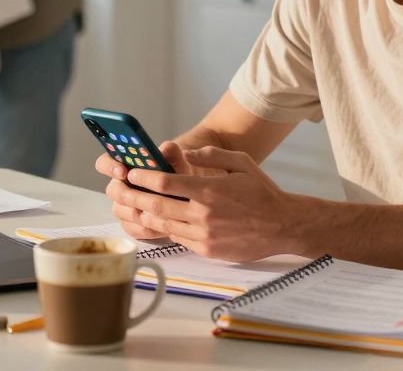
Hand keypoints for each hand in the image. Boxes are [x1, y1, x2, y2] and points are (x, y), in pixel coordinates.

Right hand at [96, 141, 194, 240]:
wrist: (186, 194)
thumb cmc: (176, 173)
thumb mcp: (177, 160)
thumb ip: (171, 152)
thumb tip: (166, 148)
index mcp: (124, 166)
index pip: (104, 162)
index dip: (109, 166)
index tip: (123, 171)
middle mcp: (120, 186)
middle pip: (112, 190)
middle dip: (126, 194)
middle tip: (141, 197)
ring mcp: (123, 207)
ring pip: (121, 211)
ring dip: (137, 212)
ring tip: (157, 212)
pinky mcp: (131, 225)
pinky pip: (131, 229)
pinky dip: (145, 228)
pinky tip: (160, 226)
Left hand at [107, 145, 297, 262]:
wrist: (282, 225)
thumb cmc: (261, 191)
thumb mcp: (241, 162)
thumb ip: (211, 155)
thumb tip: (186, 153)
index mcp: (209, 190)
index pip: (165, 183)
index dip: (144, 177)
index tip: (132, 172)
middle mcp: (203, 214)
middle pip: (156, 206)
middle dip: (134, 197)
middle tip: (119, 190)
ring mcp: (204, 235)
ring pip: (163, 225)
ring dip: (144, 215)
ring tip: (130, 206)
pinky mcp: (207, 249)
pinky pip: (177, 238)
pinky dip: (163, 228)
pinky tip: (155, 220)